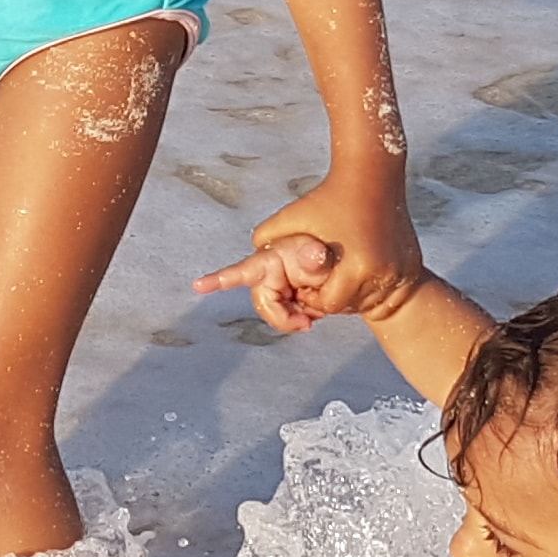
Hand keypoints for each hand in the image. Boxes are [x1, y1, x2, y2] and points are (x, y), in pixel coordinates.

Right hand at [194, 231, 339, 331]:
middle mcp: (272, 270)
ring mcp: (282, 282)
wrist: (358, 241)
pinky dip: (306, 313)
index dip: (220, 279)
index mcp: (271, 256)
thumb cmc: (338, 234)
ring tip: (320, 306)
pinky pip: (294, 311)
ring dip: (300, 315)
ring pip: (283, 311)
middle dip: (284, 317)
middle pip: (267, 305)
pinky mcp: (292, 292)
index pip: (243, 270)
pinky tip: (318, 307)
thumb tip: (315, 256)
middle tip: (308, 322)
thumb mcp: (332, 245)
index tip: (199, 286)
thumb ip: (319, 257)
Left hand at [254, 163, 424, 326]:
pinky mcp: (413, 264)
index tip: (305, 284)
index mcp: (356, 266)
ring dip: (353, 293)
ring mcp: (402, 270)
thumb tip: (246, 268)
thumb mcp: (292, 218)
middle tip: (321, 280)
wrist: (374, 173)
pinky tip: (360, 264)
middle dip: (332, 297)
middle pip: (350, 306)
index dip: (311, 298)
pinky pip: (389, 288)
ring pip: (371, 299)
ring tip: (340, 272)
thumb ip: (265, 241)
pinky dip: (372, 283)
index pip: (327, 304)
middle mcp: (384, 273)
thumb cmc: (329, 195)